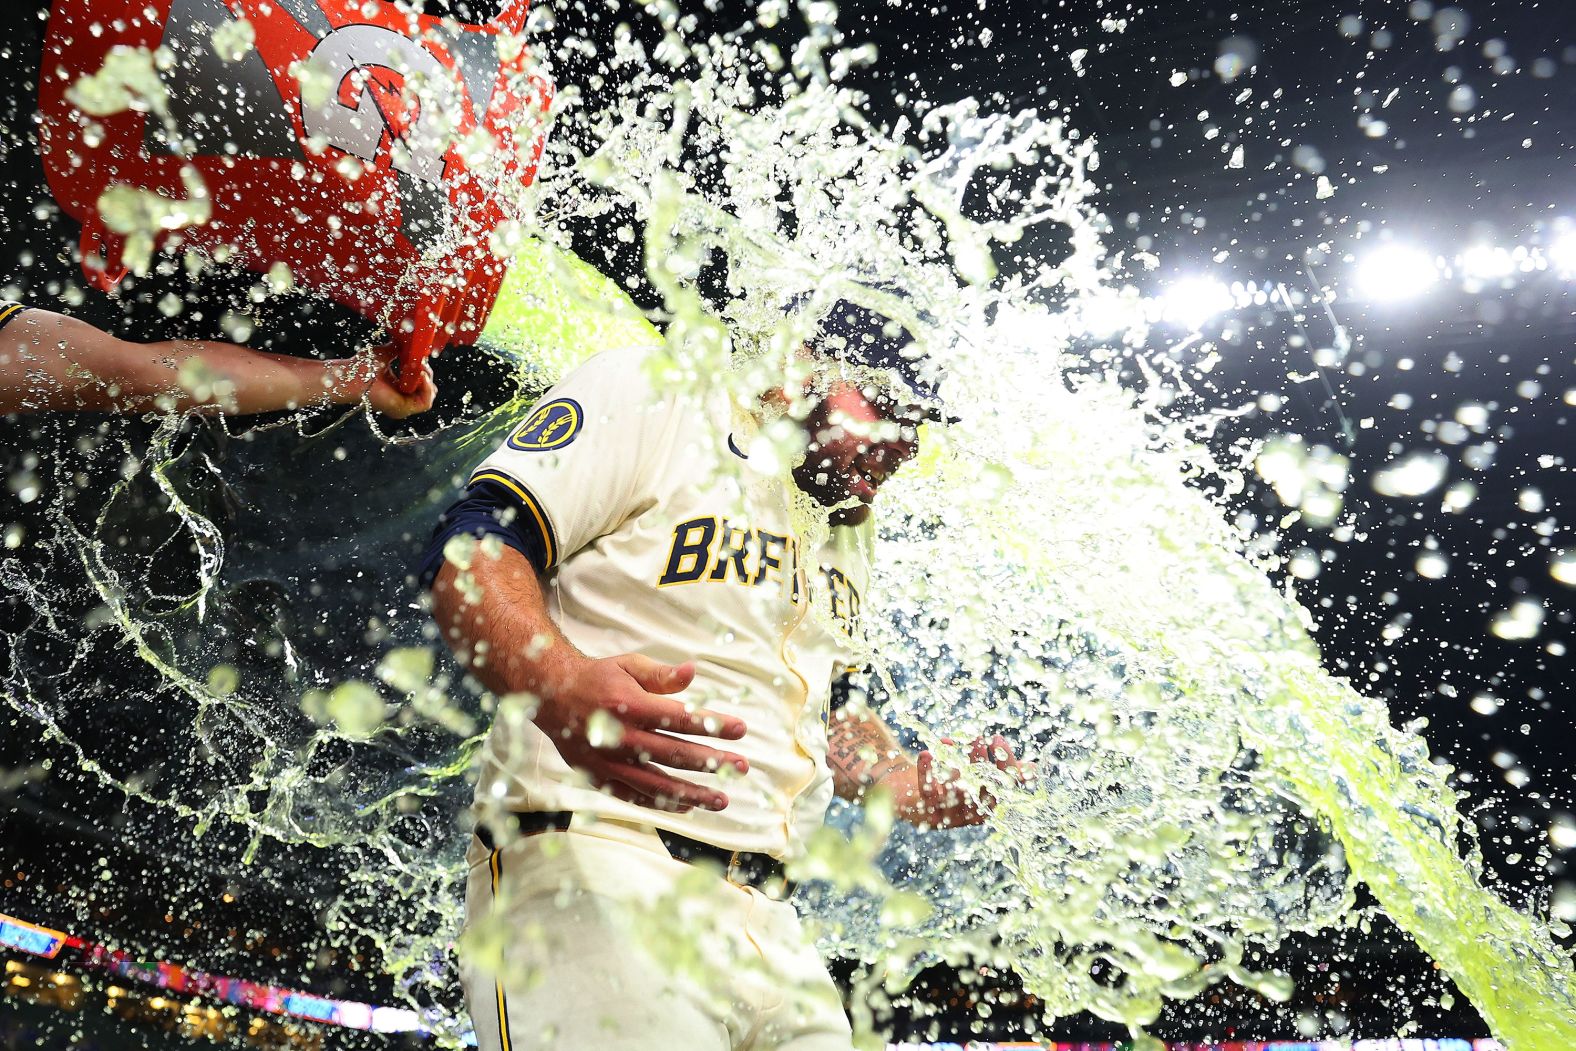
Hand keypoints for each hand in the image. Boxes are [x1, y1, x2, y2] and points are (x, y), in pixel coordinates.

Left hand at [329, 346, 436, 417]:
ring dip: (429, 381)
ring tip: (421, 368)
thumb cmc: (360, 368)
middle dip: (429, 375)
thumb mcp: (385, 354)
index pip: (421, 384)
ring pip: (429, 396)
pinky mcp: (403, 409)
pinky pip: (425, 403)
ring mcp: (403, 407)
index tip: (421, 359)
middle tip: (422, 363)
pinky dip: (427, 388)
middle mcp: (402, 400)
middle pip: (429, 391)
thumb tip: (406, 339)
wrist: (350, 377)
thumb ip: (397, 349)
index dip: (425, 371)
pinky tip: (421, 374)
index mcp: (398, 390)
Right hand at [537, 653, 748, 812]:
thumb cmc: (598, 678)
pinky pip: (636, 796)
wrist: (551, 696)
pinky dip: (662, 803)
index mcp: (630, 706)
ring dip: (694, 793)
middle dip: (713, 762)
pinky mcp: (600, 777)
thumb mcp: (629, 666)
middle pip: (676, 754)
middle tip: (742, 767)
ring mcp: (610, 762)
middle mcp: (621, 738)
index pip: (681, 719)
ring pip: (658, 784)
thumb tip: (693, 671)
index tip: (741, 729)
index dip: (713, 725)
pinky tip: (687, 806)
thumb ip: (662, 674)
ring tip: (722, 799)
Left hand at [907, 734, 1033, 828]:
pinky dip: (927, 773)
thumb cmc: (950, 784)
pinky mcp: (924, 810)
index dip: (1005, 766)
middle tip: (978, 738)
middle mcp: (970, 815)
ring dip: (955, 767)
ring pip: (955, 795)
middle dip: (981, 764)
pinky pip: (927, 793)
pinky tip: (928, 753)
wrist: (909, 798)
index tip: (998, 739)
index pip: (1004, 789)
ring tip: (952, 743)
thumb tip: (1033, 770)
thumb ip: (1003, 773)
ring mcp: (947, 815)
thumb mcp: (978, 776)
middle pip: (981, 793)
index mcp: (987, 806)